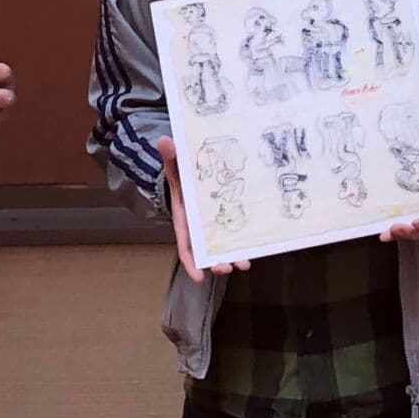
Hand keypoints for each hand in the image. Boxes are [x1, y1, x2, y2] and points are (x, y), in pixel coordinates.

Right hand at [157, 135, 244, 282]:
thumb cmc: (181, 173)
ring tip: (244, 263)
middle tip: (227, 267)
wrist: (193, 173)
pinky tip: (254, 250)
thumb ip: (170, 156)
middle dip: (216, 263)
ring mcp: (213, 227)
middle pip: (206, 252)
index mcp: (184, 221)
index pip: (185, 247)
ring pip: (222, 248)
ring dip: (232, 258)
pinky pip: (234, 237)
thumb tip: (164, 140)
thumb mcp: (175, 165)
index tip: (199, 277)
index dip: (191, 263)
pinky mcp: (226, 221)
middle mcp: (199, 229)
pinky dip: (242, 245)